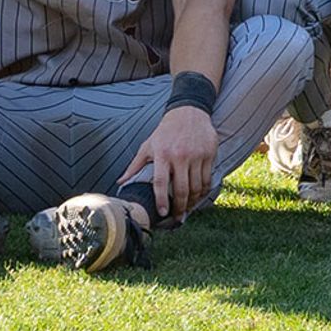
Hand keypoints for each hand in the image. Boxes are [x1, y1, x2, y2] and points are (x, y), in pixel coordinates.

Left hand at [124, 101, 220, 219]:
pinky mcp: (209, 154)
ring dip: (193, 202)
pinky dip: (204, 191)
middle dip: (180, 207)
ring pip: (197, 186)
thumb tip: (121, 182)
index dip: (161, 200)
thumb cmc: (165, 131)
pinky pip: (208, 178)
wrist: (189, 112)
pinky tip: (199, 196)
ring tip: (187, 209)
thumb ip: (135, 165)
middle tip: (177, 217)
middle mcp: (180, 156)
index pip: (161, 183)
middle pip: (181, 189)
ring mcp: (196, 155)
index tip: (163, 214)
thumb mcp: (148, 145)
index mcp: (162, 154)